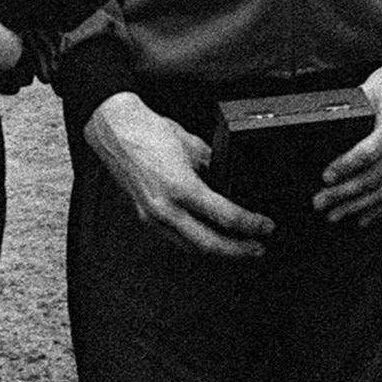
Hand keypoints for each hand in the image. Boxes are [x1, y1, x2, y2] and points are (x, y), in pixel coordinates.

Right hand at [85, 92, 273, 257]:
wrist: (115, 130)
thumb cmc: (149, 131)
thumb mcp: (193, 145)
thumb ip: (213, 167)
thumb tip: (229, 181)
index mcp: (181, 188)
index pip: (225, 217)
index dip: (250, 225)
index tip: (265, 227)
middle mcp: (165, 208)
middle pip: (209, 244)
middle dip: (238, 250)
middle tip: (258, 248)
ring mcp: (152, 217)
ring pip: (191, 247)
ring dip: (217, 251)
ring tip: (237, 247)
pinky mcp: (145, 217)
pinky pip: (176, 239)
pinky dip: (195, 243)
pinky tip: (207, 238)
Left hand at [315, 30, 381, 225]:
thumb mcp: (372, 86)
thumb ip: (353, 110)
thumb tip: (325, 130)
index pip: (369, 152)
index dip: (345, 167)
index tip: (325, 177)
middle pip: (376, 178)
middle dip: (345, 194)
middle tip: (321, 202)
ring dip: (359, 207)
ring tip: (336, 214)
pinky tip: (364, 216)